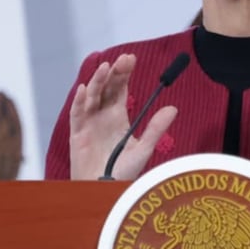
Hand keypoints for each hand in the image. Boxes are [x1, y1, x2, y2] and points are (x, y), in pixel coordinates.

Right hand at [69, 53, 177, 179]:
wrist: (104, 190)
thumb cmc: (122, 173)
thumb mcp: (143, 149)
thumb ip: (155, 129)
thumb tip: (173, 108)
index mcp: (117, 116)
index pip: (120, 88)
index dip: (124, 73)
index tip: (131, 58)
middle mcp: (102, 115)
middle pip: (106, 87)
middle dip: (114, 72)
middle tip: (123, 59)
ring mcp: (89, 122)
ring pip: (91, 96)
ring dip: (97, 81)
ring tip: (106, 68)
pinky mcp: (77, 133)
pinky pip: (76, 114)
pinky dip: (78, 101)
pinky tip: (83, 89)